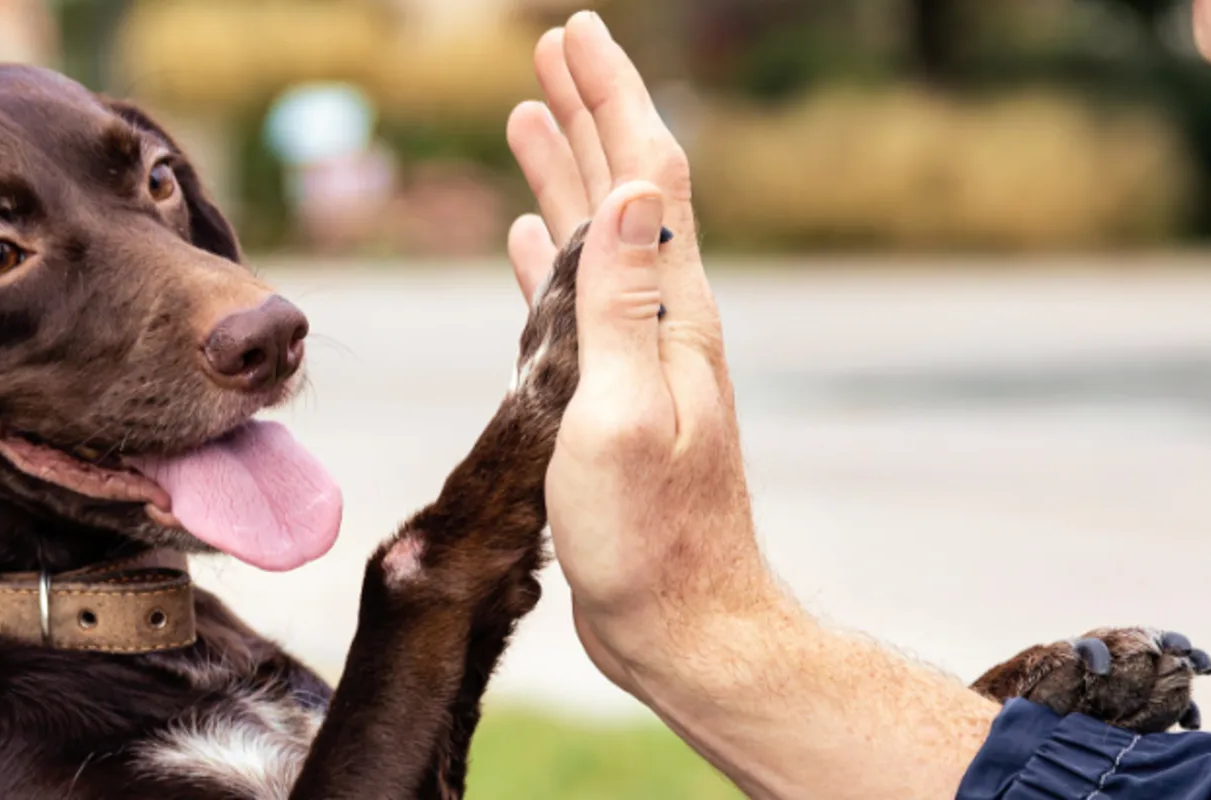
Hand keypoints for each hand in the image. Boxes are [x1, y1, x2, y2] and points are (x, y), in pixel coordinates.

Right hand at [503, 13, 769, 682]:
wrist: (683, 627)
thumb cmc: (651, 540)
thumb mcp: (626, 413)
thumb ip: (625, 302)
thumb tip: (635, 186)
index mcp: (670, 314)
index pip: (648, 174)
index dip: (612, 96)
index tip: (574, 34)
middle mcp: (661, 323)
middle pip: (626, 189)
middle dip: (590, 111)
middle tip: (554, 48)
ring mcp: (638, 361)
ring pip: (597, 239)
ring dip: (567, 173)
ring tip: (532, 119)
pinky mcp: (611, 401)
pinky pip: (574, 303)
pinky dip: (549, 258)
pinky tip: (527, 244)